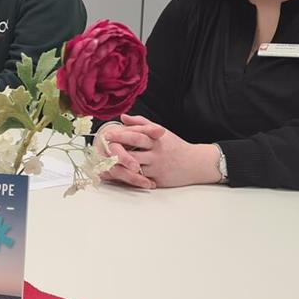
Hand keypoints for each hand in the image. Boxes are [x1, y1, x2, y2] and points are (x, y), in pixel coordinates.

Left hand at [98, 114, 221, 188]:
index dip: (120, 134)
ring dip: (119, 167)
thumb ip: (141, 123)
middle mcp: (156, 152)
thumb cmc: (175, 146)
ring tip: (106, 164)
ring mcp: (157, 167)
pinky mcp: (158, 180)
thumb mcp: (161, 132)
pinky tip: (117, 176)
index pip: (136, 134)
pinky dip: (128, 178)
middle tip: (102, 151)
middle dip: (116, 152)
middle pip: (132, 152)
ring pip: (134, 168)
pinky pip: (140, 180)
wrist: (196, 164)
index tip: (107, 134)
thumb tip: (123, 117)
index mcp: (156, 138)